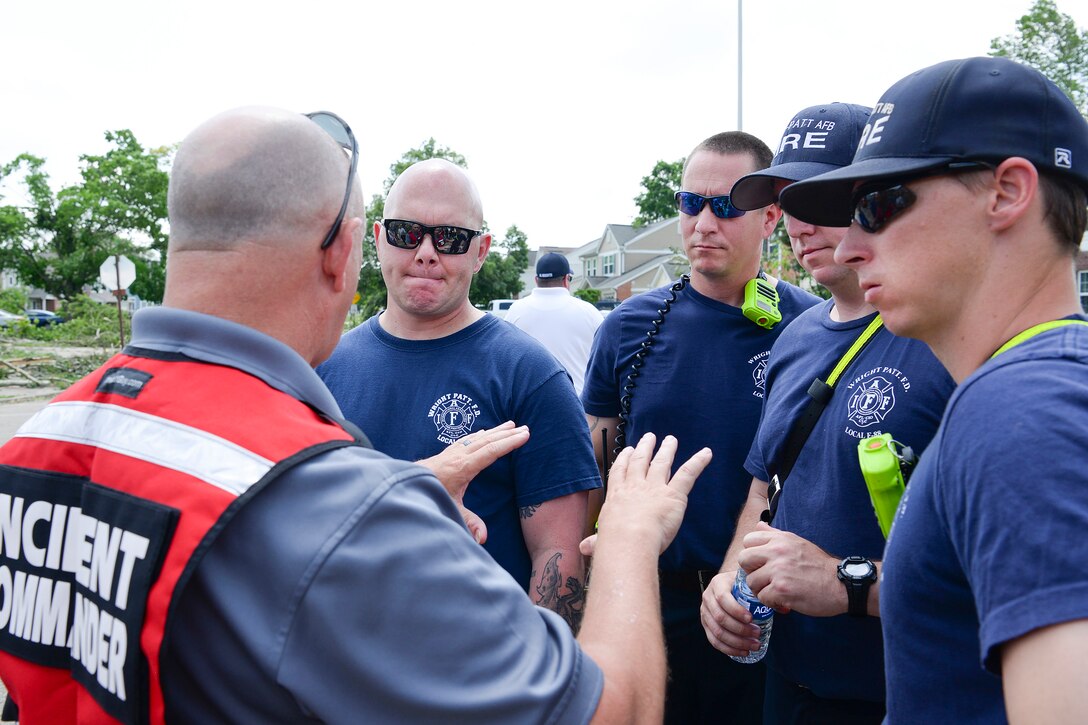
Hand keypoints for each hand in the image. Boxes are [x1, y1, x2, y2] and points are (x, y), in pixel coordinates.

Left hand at [417, 421, 529, 544]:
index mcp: (463, 467)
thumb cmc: (426, 496)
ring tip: (511, 423)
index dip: (509, 443)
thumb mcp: (450, 510)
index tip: (525, 436)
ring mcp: (451, 453)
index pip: (491, 451)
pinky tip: (483, 432)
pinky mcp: (445, 454)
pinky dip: (479, 435)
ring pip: (478, 437)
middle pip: (487, 441)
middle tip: (525, 428)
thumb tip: (483, 538)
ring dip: (496, 431)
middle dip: (507, 434)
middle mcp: (458, 455)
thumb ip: (468, 522)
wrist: (401, 485)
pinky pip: (467, 439)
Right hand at [579, 433, 709, 556]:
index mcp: (618, 495)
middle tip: (649, 437)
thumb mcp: (601, 539)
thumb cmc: (614, 542)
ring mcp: (655, 487)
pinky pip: (687, 474)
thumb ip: (595, 541)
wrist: (630, 539)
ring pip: (661, 463)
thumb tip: (583, 547)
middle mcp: (636, 486)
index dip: (625, 459)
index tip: (628, 450)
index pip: (620, 472)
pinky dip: (698, 462)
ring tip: (670, 439)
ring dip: (667, 450)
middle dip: (645, 448)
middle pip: (640, 461)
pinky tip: (707, 453)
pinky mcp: (674, 494)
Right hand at [700, 570, 762, 656]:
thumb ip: (766, 594)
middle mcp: (708, 598)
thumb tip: (784, 610)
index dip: (736, 610)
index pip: (723, 598)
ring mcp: (705, 612)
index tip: (752, 618)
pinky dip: (729, 649)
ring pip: (717, 632)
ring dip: (737, 642)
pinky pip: (714, 641)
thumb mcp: (750, 584)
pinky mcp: (706, 625)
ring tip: (754, 645)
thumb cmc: (742, 585)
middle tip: (758, 634)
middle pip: (720, 618)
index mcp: (717, 584)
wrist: (730, 585)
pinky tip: (743, 652)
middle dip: (740, 629)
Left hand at [737, 522, 843, 616]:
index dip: (752, 555)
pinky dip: (771, 603)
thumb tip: (758, 524)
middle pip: (743, 560)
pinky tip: (783, 602)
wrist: (841, 585)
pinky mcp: (781, 589)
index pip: (748, 541)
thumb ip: (775, 535)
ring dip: (761, 591)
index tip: (762, 564)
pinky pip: (762, 597)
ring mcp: (778, 570)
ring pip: (751, 582)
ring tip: (776, 592)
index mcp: (780, 539)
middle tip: (764, 580)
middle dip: (751, 572)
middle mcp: (777, 551)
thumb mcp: (797, 542)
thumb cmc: (819, 566)